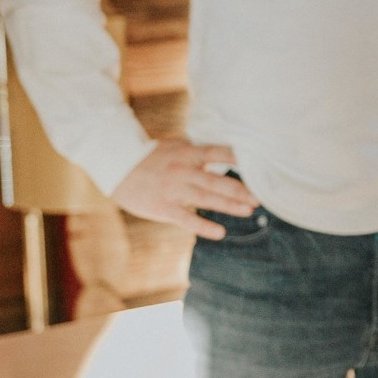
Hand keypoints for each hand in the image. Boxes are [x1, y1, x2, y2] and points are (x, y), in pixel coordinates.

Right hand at [110, 137, 259, 236]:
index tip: (258, 165)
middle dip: (241, 190)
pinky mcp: (163, 207)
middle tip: (260, 197)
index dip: (239, 159)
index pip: (219, 153)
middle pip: (218, 181)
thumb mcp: (173, 145)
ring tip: (249, 210)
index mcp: (188, 153)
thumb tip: (218, 148)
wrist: (116, 165)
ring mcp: (174, 190)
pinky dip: (205, 226)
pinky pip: (187, 219)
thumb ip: (195, 149)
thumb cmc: (148, 156)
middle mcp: (184, 171)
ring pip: (207, 199)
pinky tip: (221, 232)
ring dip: (230, 206)